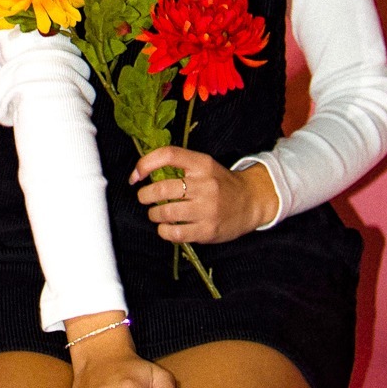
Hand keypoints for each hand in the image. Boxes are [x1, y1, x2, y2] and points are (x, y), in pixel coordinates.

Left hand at [130, 148, 278, 243]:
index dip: (145, 163)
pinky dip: (164, 231)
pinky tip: (166, 227)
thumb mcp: (204, 165)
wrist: (251, 201)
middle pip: (162, 188)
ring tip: (156, 213)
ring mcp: (207, 208)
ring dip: (154, 214)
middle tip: (144, 198)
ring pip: (165, 211)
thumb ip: (179, 165)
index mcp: (202, 164)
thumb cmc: (220, 183)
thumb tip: (142, 172)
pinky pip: (175, 232)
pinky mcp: (208, 230)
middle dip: (145, 195)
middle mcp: (205, 184)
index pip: (168, 155)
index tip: (135, 176)